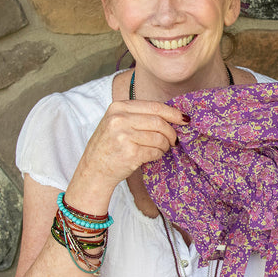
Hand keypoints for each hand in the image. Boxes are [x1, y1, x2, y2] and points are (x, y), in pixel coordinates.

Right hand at [70, 99, 186, 199]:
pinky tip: (150, 156)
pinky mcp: (130, 153)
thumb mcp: (117, 122)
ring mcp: (124, 136)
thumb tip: (173, 115)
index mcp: (118, 107)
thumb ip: (139, 115)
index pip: (154, 106)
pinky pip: (155, 152)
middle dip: (172, 132)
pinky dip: (158, 155)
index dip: (173, 113)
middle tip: (174, 140)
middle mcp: (119, 119)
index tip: (184, 119)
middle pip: (159, 122)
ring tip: (160, 149)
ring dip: (165, 146)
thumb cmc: (109, 146)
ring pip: (159, 138)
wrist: (93, 170)